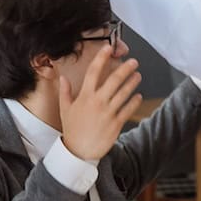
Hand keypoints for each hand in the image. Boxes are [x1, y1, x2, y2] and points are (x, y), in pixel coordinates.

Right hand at [57, 46, 140, 160]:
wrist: (79, 152)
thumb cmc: (72, 129)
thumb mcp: (65, 109)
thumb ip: (65, 92)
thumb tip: (63, 78)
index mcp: (85, 96)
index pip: (93, 71)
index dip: (101, 58)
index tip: (108, 48)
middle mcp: (97, 102)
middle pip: (114, 80)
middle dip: (125, 68)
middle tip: (133, 61)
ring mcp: (108, 112)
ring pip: (124, 93)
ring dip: (132, 82)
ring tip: (138, 75)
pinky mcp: (116, 123)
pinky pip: (128, 109)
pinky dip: (134, 101)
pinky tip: (138, 95)